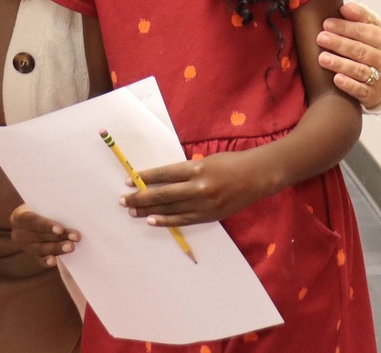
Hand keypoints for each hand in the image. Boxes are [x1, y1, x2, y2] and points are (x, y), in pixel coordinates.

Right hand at [10, 203, 80, 266]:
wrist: (36, 217)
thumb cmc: (41, 207)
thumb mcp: (41, 204)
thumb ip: (49, 207)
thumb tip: (67, 206)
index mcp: (19, 217)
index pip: (32, 220)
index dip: (46, 225)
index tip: (60, 229)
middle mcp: (19, 233)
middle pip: (39, 235)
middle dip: (58, 237)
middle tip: (76, 237)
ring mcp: (25, 246)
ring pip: (41, 248)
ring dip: (58, 248)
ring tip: (71, 246)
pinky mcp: (32, 255)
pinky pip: (39, 260)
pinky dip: (46, 261)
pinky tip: (54, 261)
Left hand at [124, 152, 268, 226]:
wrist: (256, 176)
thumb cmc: (229, 163)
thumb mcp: (204, 160)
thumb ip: (185, 171)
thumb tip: (161, 180)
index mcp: (196, 168)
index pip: (163, 174)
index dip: (144, 178)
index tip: (128, 180)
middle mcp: (198, 187)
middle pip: (163, 194)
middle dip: (140, 197)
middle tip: (124, 200)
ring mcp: (204, 204)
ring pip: (170, 209)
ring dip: (149, 211)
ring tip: (132, 212)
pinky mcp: (210, 216)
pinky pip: (184, 220)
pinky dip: (166, 221)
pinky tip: (152, 220)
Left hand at [317, 2, 380, 108]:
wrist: (379, 78)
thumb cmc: (369, 49)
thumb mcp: (368, 30)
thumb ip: (358, 17)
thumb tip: (345, 8)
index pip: (365, 32)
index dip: (345, 27)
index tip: (327, 23)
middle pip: (360, 51)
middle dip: (339, 44)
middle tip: (320, 38)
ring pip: (359, 70)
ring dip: (340, 64)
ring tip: (322, 58)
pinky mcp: (373, 95)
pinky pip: (361, 90)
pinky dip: (349, 85)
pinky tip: (336, 79)